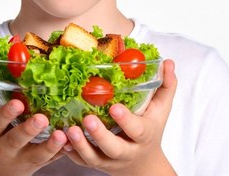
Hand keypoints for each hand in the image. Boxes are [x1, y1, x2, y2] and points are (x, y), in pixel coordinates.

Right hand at [0, 55, 67, 175]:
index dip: (6, 113)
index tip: (17, 103)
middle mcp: (5, 146)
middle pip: (16, 139)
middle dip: (29, 129)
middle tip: (42, 118)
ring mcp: (23, 157)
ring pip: (37, 154)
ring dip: (50, 145)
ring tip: (61, 134)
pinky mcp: (39, 163)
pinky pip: (52, 160)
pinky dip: (63, 152)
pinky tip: (73, 143)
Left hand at [64, 59, 176, 175]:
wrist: (143, 165)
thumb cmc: (151, 130)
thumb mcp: (161, 109)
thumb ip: (166, 85)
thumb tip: (168, 62)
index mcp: (143, 135)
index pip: (137, 130)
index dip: (126, 120)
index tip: (114, 107)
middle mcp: (126, 151)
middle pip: (113, 148)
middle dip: (100, 135)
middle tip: (88, 119)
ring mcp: (109, 160)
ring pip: (93, 157)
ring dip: (80, 144)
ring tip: (69, 129)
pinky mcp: (94, 163)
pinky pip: (80, 161)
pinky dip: (70, 151)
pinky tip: (60, 138)